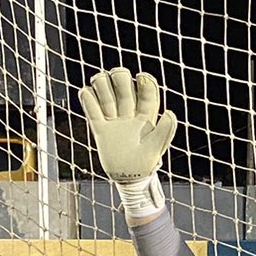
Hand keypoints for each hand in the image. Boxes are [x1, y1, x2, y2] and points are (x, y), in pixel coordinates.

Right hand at [78, 67, 176, 182]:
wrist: (129, 180)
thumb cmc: (145, 164)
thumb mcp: (157, 148)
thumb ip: (164, 130)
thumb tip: (170, 112)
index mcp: (147, 117)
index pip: (147, 94)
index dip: (145, 82)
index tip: (141, 76)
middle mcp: (130, 115)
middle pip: (124, 89)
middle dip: (120, 79)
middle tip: (117, 75)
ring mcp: (114, 121)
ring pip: (107, 96)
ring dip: (102, 85)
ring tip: (98, 79)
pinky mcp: (101, 130)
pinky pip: (92, 111)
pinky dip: (87, 100)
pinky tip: (85, 91)